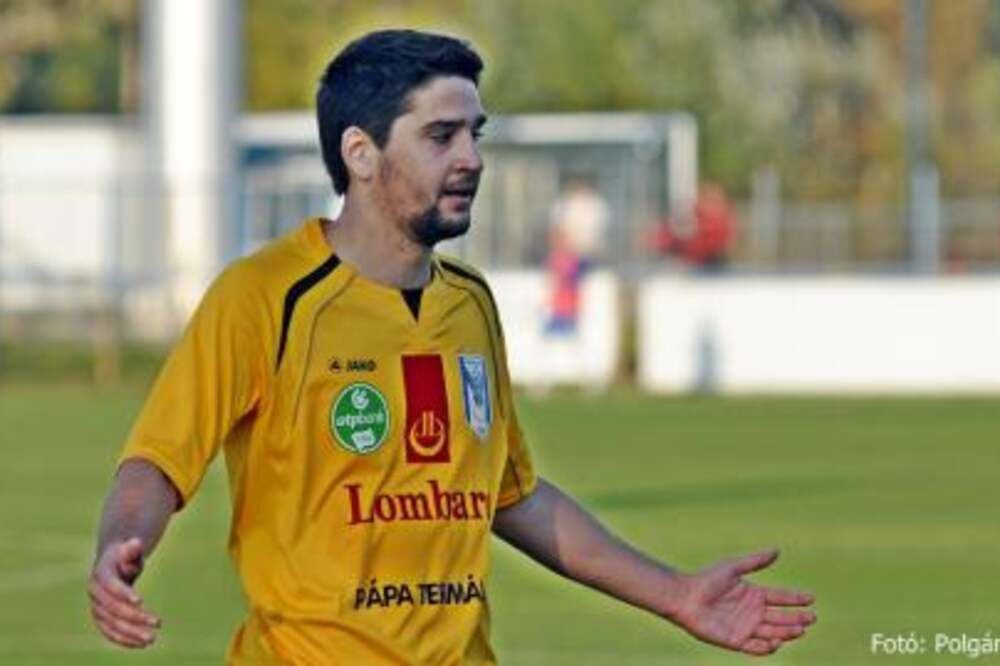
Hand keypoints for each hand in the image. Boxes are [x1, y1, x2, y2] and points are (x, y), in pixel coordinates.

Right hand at [88, 537, 161, 647]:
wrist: (111, 564)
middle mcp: (95, 593)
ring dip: (130, 633)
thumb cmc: (125, 555)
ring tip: (151, 639)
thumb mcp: (130, 549)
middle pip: (113, 608)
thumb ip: (132, 549)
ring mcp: (96, 607)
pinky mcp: (101, 618)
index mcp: (101, 574)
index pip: (111, 586)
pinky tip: (140, 644)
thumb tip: (135, 543)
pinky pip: (109, 632)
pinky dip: (123, 640)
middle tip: (158, 622)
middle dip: (135, 617)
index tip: (141, 601)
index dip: (124, 593)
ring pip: (111, 624)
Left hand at [668, 549, 815, 655]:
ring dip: (787, 633)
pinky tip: (777, 642)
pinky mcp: (735, 641)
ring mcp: (745, 627)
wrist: (685, 597)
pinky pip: (755, 647)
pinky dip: (767, 647)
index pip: (780, 597)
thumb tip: (777, 550)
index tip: (811, 597)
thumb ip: (755, 561)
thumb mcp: (733, 567)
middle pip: (780, 617)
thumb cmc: (707, 580)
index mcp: (754, 594)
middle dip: (797, 618)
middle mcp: (753, 612)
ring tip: (799, 630)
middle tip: (811, 618)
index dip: (795, 598)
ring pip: (772, 633)